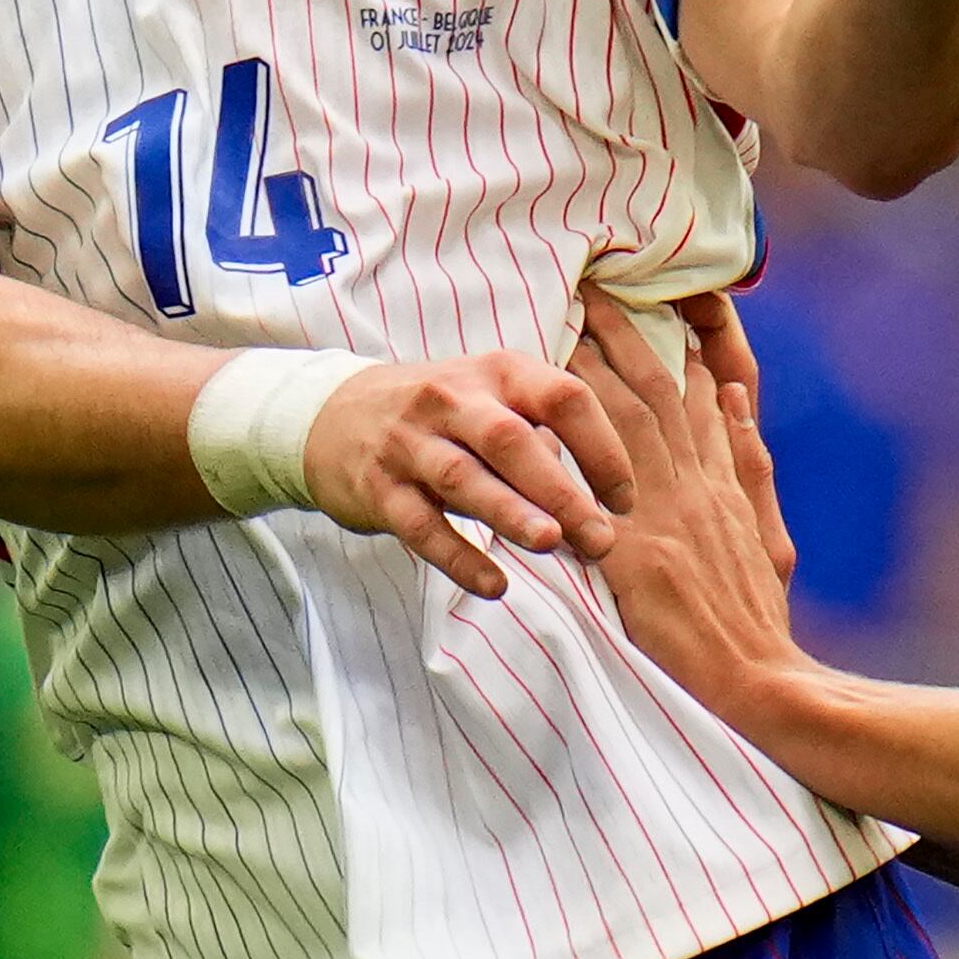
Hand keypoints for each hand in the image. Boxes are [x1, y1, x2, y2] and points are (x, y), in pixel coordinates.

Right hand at [300, 353, 635, 599]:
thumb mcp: (493, 401)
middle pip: (512, 440)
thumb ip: (542, 437)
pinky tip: (495, 584)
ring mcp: (410, 443)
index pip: (563, 397)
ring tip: (551, 545)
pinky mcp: (378, 487)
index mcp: (499, 373)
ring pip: (464, 478)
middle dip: (561, 490)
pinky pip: (420, 525)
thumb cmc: (441, 416)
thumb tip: (598, 494)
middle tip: (600, 539)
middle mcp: (454, 400)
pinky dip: (459, 557)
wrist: (334, 416)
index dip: (603, 447)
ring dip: (510, 513)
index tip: (624, 500)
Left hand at [570, 291, 808, 716]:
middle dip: (624, 339)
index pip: (698, 400)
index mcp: (723, 483)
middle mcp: (693, 487)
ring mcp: (663, 517)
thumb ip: (751, 466)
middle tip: (592, 291)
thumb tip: (737, 399)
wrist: (756, 683)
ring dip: (594, 370)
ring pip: (626, 424)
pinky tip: (544, 415)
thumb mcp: (771, 537)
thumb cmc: (757, 622)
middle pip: (656, 396)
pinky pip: (594, 490)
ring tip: (565, 325)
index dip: (675, 348)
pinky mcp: (633, 555)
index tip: (652, 305)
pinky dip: (574, 448)